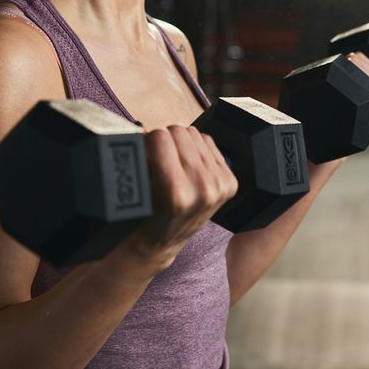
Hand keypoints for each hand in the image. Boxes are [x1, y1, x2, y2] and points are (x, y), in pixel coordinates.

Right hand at [121, 126, 237, 270]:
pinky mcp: (229, 181)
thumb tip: (146, 129)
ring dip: (182, 143)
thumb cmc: (148, 213)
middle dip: (165, 140)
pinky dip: (197, 149)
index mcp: (177, 193)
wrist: (166, 239)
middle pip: (179, 131)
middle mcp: (203, 188)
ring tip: (174, 162)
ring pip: (195, 133)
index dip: (149, 140)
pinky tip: (189, 165)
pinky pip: (209, 142)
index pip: (160, 137)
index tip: (145, 149)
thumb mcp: (139, 187)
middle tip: (159, 156)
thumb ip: (143, 156)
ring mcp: (220, 185)